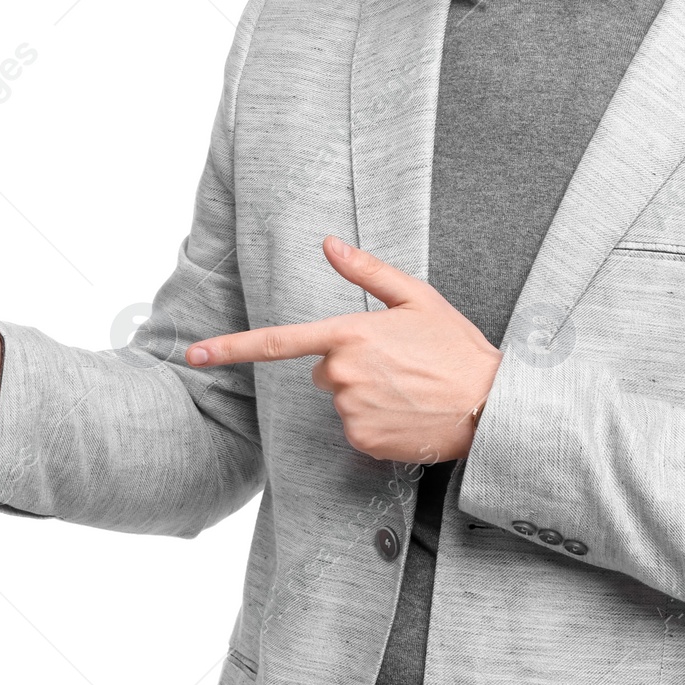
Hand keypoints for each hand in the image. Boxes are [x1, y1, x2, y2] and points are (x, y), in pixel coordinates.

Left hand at [185, 235, 501, 462]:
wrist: (490, 405)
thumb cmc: (456, 347)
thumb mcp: (417, 297)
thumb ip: (367, 271)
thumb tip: (330, 243)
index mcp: (349, 334)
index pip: (278, 342)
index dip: (232, 346)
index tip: (194, 352)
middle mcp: (342, 374)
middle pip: (323, 370)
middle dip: (351, 366)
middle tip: (399, 364)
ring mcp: (350, 410)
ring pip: (339, 399)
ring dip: (365, 395)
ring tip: (408, 389)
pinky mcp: (361, 441)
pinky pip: (353, 428)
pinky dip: (374, 423)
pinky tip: (406, 413)